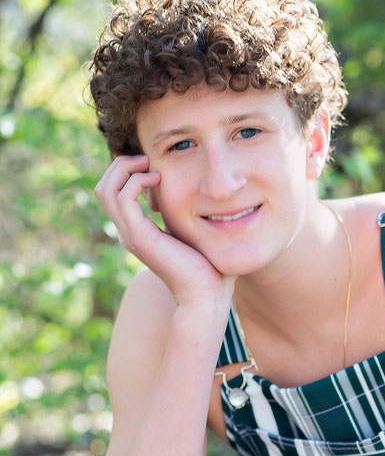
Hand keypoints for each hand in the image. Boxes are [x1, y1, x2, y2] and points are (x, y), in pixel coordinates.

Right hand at [94, 154, 233, 305]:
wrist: (206, 295)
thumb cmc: (208, 268)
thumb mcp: (193, 232)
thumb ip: (186, 214)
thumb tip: (198, 195)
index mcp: (138, 231)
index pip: (115, 193)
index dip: (128, 172)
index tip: (154, 167)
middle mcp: (129, 232)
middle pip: (104, 187)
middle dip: (122, 165)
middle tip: (147, 160)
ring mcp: (131, 234)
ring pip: (107, 189)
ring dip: (126, 169)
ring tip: (150, 166)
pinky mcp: (139, 237)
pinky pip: (124, 197)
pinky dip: (137, 181)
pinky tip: (158, 180)